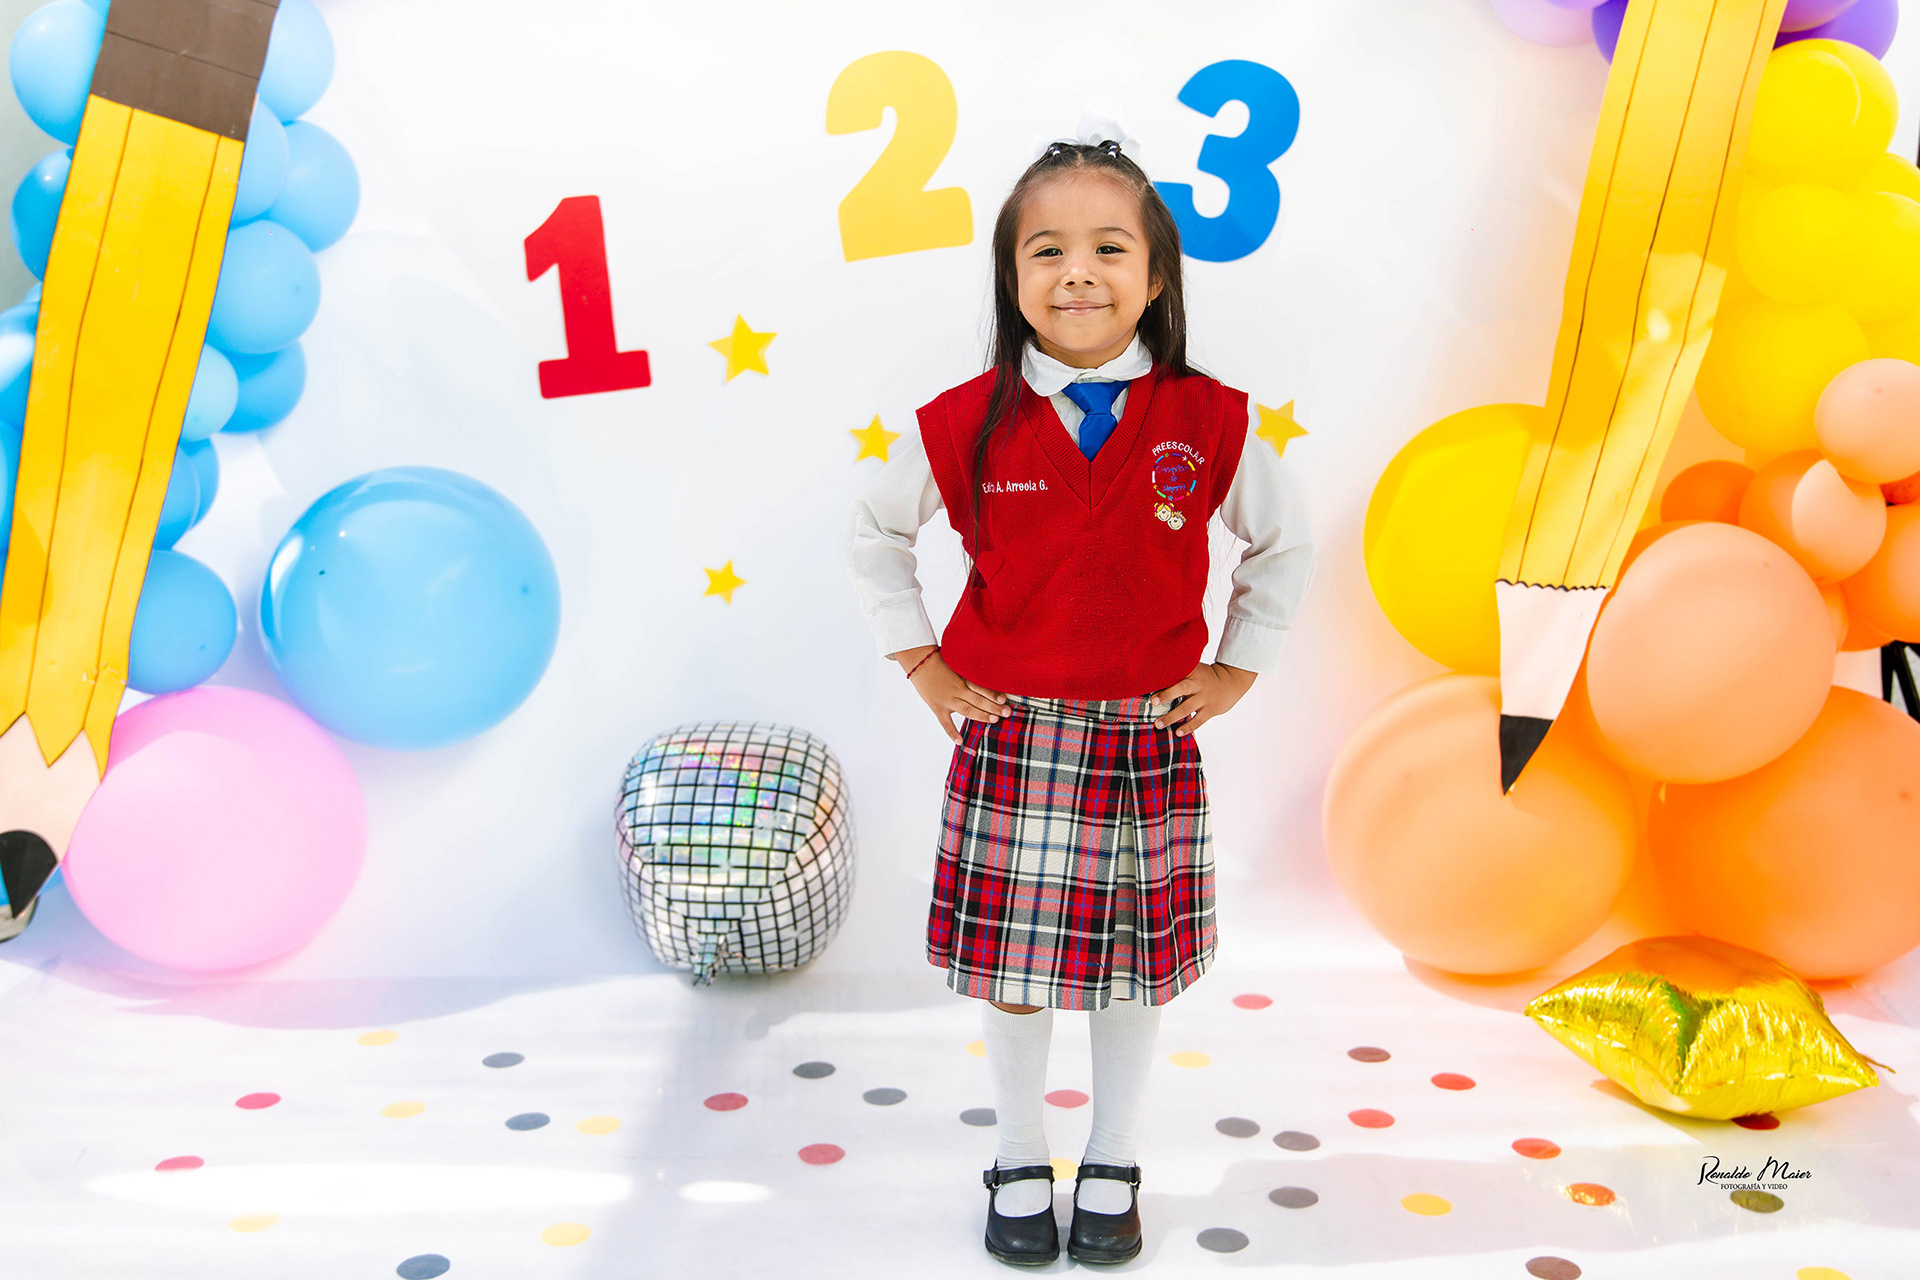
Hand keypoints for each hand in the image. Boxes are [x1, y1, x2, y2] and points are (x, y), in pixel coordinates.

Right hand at [893, 645, 1007, 742]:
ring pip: (967, 711)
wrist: (919, 663)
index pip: (981, 688)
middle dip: (994, 707)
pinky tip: (960, 741)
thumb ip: (970, 670)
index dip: (993, 694)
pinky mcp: (937, 707)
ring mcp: (947, 700)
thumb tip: (985, 673)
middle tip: (1008, 712)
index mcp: (962, 678)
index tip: (1005, 699)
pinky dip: (952, 733)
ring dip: (981, 716)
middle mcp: (957, 690)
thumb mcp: (957, 663)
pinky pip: (945, 723)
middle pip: (978, 700)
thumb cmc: (939, 660)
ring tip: (994, 720)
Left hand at [1150, 662, 1255, 735]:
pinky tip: (1177, 733)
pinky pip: (1198, 720)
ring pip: (1187, 708)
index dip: (1164, 676)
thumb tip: (1152, 674)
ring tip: (1158, 724)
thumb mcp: (1194, 669)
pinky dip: (1188, 727)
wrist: (1231, 682)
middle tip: (1153, 702)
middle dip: (1167, 695)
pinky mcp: (1210, 710)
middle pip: (1182, 688)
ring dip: (1171, 717)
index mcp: (1192, 671)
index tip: (1149, 679)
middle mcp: (1198, 684)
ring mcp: (1205, 698)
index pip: (1177, 672)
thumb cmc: (1205, 677)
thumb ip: (1178, 671)